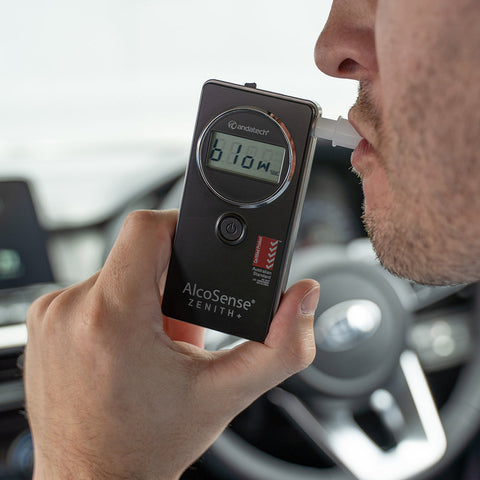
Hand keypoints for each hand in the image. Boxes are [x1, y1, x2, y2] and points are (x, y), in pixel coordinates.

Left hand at [25, 210, 318, 479]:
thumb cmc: (148, 445)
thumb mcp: (226, 394)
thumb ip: (279, 346)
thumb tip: (302, 299)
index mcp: (114, 318)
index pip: (148, 227)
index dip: (182, 227)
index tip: (199, 252)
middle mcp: (72, 310)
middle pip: (137, 254)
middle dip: (170, 280)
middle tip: (179, 325)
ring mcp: (50, 316)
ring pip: (117, 273)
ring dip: (144, 296)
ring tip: (155, 341)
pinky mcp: (42, 323)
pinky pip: (91, 292)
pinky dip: (117, 309)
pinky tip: (129, 345)